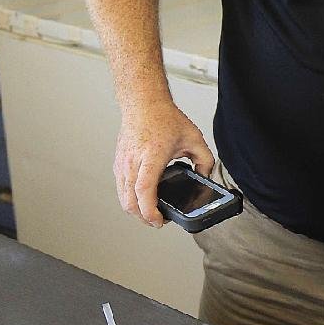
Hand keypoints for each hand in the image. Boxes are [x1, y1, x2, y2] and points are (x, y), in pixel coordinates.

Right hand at [114, 100, 214, 227]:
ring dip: (135, 210)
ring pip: (122, 197)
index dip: (150, 211)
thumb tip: (205, 177)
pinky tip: (142, 199)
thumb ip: (205, 160)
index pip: (144, 190)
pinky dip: (129, 199)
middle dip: (144, 218)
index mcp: (152, 156)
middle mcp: (133, 161)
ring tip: (150, 213)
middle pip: (130, 201)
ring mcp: (122, 163)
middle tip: (158, 221)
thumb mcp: (194, 138)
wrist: (143, 103)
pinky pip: (120, 188)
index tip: (160, 220)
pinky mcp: (118, 163)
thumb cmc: (164, 118)